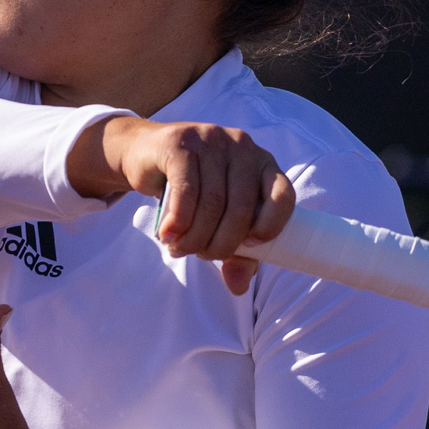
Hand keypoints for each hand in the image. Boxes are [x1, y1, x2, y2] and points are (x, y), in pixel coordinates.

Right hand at [67, 115, 293, 294]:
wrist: (145, 154)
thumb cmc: (192, 190)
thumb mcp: (218, 220)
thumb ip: (236, 253)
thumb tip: (237, 287)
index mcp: (263, 165)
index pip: (283, 195)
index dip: (271, 225)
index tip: (251, 246)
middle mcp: (243, 148)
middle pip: (241, 208)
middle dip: (221, 244)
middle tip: (201, 256)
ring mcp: (213, 141)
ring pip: (211, 202)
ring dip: (194, 237)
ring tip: (179, 249)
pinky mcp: (182, 142)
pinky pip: (186, 189)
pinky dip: (178, 220)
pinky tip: (168, 234)